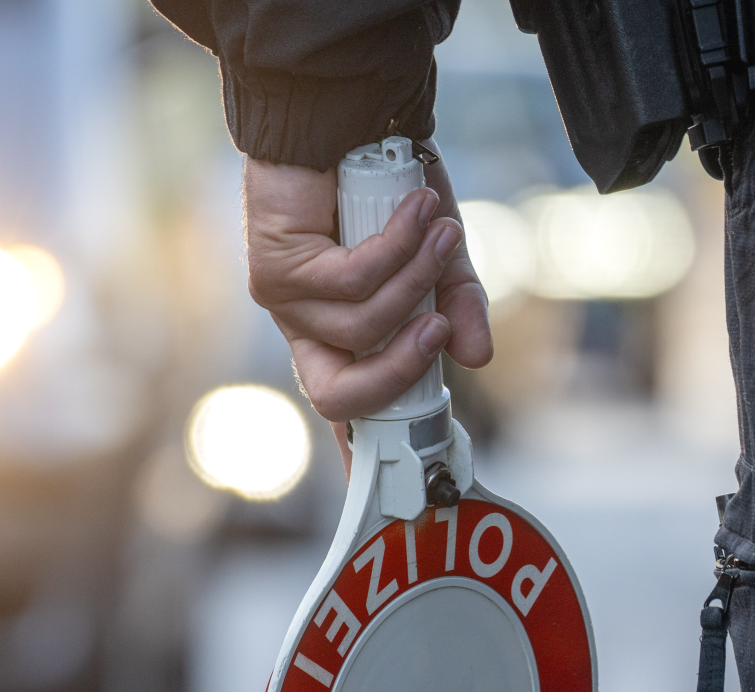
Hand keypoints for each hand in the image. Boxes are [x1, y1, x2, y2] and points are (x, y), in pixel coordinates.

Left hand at [243, 146, 491, 466]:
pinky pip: (350, 281)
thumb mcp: (438, 259)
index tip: (390, 504)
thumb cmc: (388, 196)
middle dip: (397, 376)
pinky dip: (396, 249)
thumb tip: (479, 359)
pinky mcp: (275, 267)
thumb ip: (458, 306)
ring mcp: (285, 304)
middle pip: (337, 397)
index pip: (347, 412)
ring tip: (442, 233)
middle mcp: (307, 332)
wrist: (347, 123)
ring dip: (414, 284)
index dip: (364, 458)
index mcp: (340, 341)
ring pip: (358, 330)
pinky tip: (418, 212)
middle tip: (440, 335)